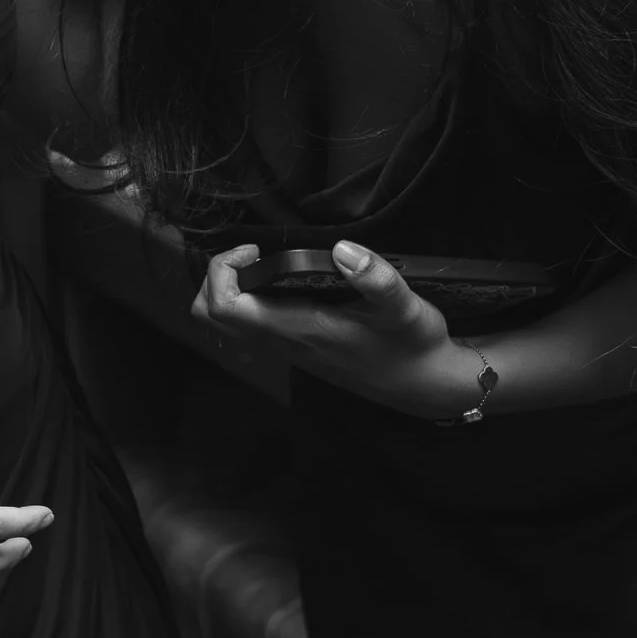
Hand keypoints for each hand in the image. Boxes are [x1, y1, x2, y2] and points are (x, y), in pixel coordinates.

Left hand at [191, 240, 484, 420]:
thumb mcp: (406, 309)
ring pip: (226, 324)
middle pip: (210, 316)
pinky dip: (248, 300)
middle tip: (252, 255)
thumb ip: (377, 280)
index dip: (224, 271)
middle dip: (216, 277)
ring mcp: (287, 349)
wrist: (425, 387)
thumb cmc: (414, 346)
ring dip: (231, 287)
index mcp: (299, 330)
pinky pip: (249, 326)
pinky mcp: (297, 349)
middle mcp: (284, 343)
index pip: (225, 307)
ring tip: (264, 263)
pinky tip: (282, 282)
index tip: (254, 250)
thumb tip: (343, 250)